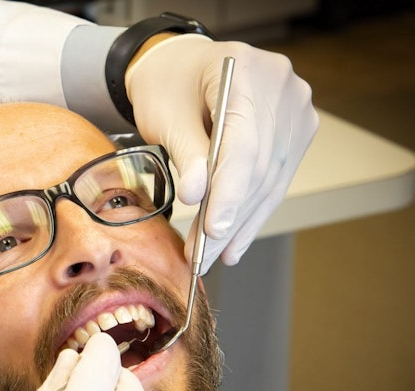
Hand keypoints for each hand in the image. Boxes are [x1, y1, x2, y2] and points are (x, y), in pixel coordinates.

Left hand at [126, 35, 318, 268]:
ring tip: (215, 255)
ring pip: (271, 179)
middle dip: (230, 217)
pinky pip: (275, 178)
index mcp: (247, 72)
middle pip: (260, 166)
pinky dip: (252, 211)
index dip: (229, 193)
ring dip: (242, 222)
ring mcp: (295, 109)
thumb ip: (185, 154)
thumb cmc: (168, 86)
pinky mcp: (295, 131)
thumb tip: (197, 197)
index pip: (245, 145)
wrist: (182, 66)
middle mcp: (283, 88)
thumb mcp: (165, 116)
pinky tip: (234, 240)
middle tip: (203, 255)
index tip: (212, 230)